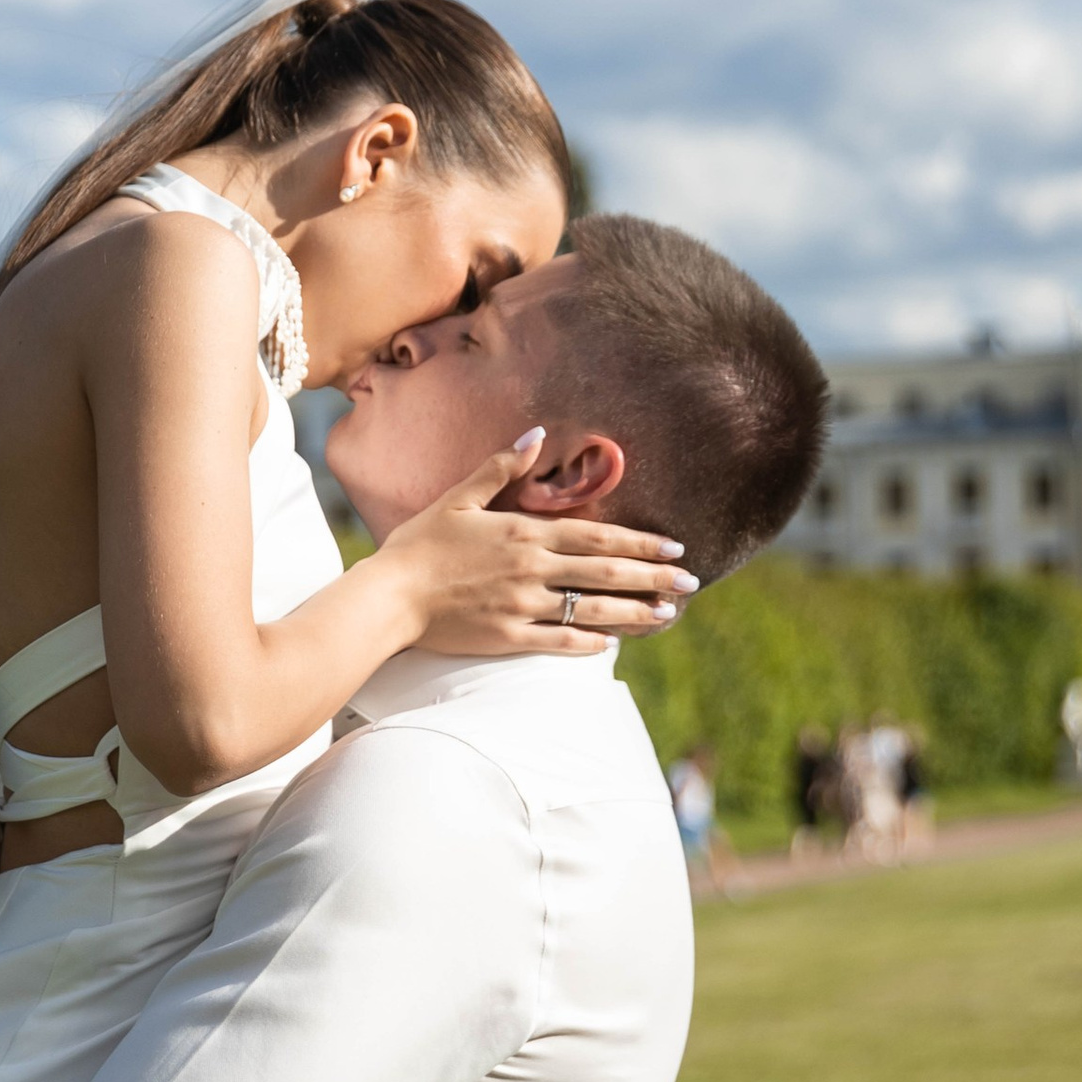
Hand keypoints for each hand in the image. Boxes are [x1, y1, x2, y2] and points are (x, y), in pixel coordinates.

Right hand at [382, 439, 697, 656]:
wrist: (389, 596)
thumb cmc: (419, 544)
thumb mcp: (459, 497)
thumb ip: (501, 468)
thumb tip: (536, 436)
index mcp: (525, 532)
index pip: (597, 536)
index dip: (640, 542)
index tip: (674, 546)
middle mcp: (532, 569)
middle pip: (606, 573)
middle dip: (654, 577)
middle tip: (692, 582)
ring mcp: (523, 606)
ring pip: (592, 611)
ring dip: (635, 612)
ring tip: (667, 615)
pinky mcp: (508, 638)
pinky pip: (559, 642)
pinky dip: (589, 643)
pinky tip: (613, 644)